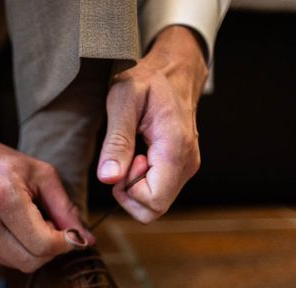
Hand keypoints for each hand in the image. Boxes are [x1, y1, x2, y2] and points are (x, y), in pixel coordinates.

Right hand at [0, 113, 93, 271]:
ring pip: (17, 265)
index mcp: (1, 197)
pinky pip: (1, 260)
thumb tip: (86, 240)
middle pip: (31, 261)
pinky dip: (13, 249)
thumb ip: (65, 208)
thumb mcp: (40, 174)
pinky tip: (8, 227)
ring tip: (27, 224)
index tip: (71, 234)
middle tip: (50, 228)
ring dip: (31, 250)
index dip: (65, 244)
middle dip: (49, 250)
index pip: (43, 244)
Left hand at [97, 26, 208, 222]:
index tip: (121, 164)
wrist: (174, 70)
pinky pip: (158, 190)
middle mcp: (187, 164)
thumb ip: (116, 142)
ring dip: (134, 186)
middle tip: (123, 160)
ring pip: (156, 202)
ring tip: (131, 153)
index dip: (127, 192)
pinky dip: (141, 181)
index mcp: (175, 150)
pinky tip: (138, 154)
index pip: (153, 202)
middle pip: (154, 209)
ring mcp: (187, 167)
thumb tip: (108, 178)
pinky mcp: (181, 168)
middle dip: (129, 192)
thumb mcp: (123, 101)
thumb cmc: (147, 80)